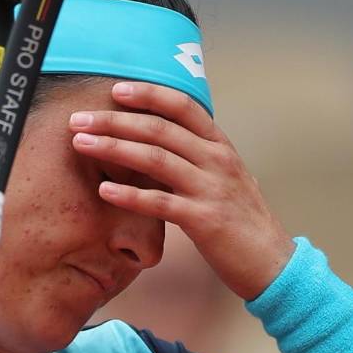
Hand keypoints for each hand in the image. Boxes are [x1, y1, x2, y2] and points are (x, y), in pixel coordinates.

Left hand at [69, 81, 296, 300]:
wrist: (272, 262)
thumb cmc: (242, 221)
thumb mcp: (226, 179)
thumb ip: (197, 158)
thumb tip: (162, 143)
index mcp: (220, 146)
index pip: (183, 107)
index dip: (149, 94)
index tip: (117, 90)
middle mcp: (217, 160)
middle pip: (160, 129)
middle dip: (115, 120)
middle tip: (79, 118)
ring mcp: (211, 189)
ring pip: (156, 159)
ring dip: (113, 148)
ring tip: (81, 143)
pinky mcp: (204, 220)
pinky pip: (160, 203)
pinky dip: (130, 195)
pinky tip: (104, 190)